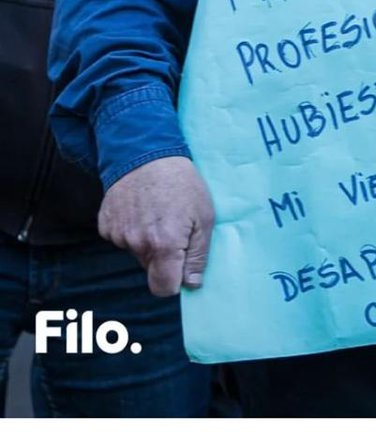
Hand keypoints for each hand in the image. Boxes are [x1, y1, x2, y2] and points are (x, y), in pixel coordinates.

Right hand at [98, 156, 214, 297]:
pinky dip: (131, 229)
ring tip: (157, 212)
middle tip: (173, 227)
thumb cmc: (182, 183)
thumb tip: (192, 284)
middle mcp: (138, 243)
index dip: (174, 281)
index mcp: (164, 244)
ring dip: (146, 241)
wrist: (146, 152)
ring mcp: (118, 235)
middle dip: (163, 257)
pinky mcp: (105, 225)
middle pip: (151, 269)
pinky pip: (122, 239)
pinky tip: (140, 208)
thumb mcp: (205, 216)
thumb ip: (198, 255)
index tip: (181, 266)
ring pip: (136, 252)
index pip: (163, 288)